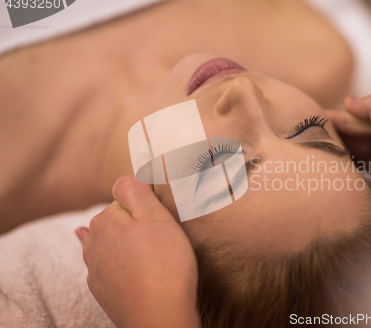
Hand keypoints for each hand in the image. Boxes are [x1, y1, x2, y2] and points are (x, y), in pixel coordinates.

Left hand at [76, 176, 200, 327]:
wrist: (159, 315)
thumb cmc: (164, 264)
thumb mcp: (155, 215)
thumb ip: (136, 189)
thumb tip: (128, 170)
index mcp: (105, 221)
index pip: (125, 200)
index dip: (146, 206)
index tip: (162, 217)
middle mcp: (93, 244)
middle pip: (115, 222)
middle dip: (134, 224)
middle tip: (162, 236)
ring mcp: (95, 270)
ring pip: (110, 245)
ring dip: (124, 244)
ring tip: (146, 250)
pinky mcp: (103, 290)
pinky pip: (109, 268)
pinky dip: (118, 265)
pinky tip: (125, 265)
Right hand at [326, 94, 370, 242]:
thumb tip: (349, 101)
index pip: (361, 114)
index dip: (337, 118)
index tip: (312, 122)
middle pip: (359, 133)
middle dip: (336, 135)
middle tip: (308, 140)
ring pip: (361, 152)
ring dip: (342, 152)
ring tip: (317, 154)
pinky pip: (367, 169)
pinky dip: (353, 168)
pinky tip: (337, 169)